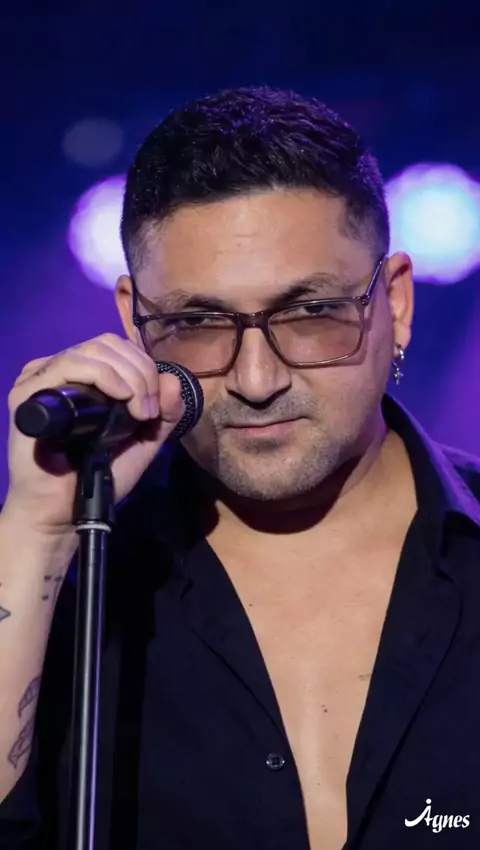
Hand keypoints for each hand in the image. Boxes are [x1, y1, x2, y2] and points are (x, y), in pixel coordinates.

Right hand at [3, 333, 184, 537]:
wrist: (62, 511)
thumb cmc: (95, 476)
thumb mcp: (142, 443)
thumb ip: (164, 415)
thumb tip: (173, 380)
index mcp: (84, 376)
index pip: (118, 348)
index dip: (144, 367)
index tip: (156, 407)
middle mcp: (61, 371)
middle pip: (107, 344)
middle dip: (141, 373)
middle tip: (149, 412)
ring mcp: (42, 379)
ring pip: (91, 350)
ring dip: (127, 376)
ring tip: (138, 412)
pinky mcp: (28, 393)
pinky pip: (67, 365)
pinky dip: (102, 375)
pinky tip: (119, 397)